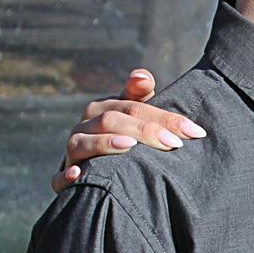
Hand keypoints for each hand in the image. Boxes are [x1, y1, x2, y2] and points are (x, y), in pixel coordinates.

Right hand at [50, 69, 206, 192]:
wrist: (91, 168)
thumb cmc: (121, 138)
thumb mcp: (132, 115)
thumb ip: (140, 96)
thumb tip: (142, 75)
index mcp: (103, 110)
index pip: (134, 107)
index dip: (164, 118)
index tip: (194, 131)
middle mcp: (84, 126)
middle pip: (112, 121)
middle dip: (144, 131)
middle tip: (175, 143)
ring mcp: (72, 151)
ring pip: (83, 143)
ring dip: (105, 144)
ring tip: (130, 146)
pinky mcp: (65, 177)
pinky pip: (59, 177)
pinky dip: (67, 176)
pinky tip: (79, 174)